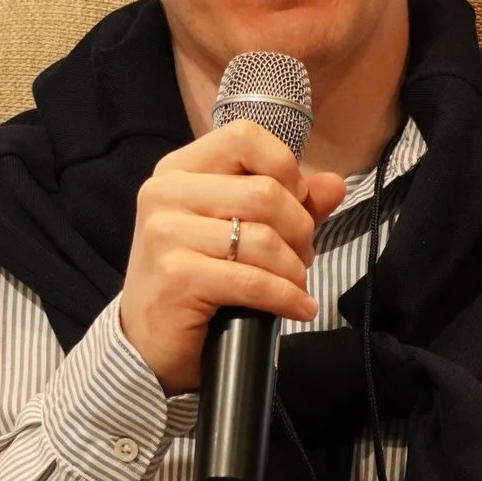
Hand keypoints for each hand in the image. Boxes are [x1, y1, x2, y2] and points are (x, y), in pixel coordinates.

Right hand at [119, 119, 349, 391]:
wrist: (147, 343)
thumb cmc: (195, 279)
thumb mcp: (239, 230)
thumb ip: (287, 202)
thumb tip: (334, 184)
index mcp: (179, 169)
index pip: (245, 137)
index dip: (285, 168)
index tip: (295, 203)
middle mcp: (165, 193)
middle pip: (265, 192)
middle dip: (299, 230)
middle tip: (301, 258)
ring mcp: (166, 234)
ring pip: (263, 238)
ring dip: (294, 268)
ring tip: (296, 284)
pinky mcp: (176, 277)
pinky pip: (253, 280)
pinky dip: (287, 297)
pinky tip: (299, 307)